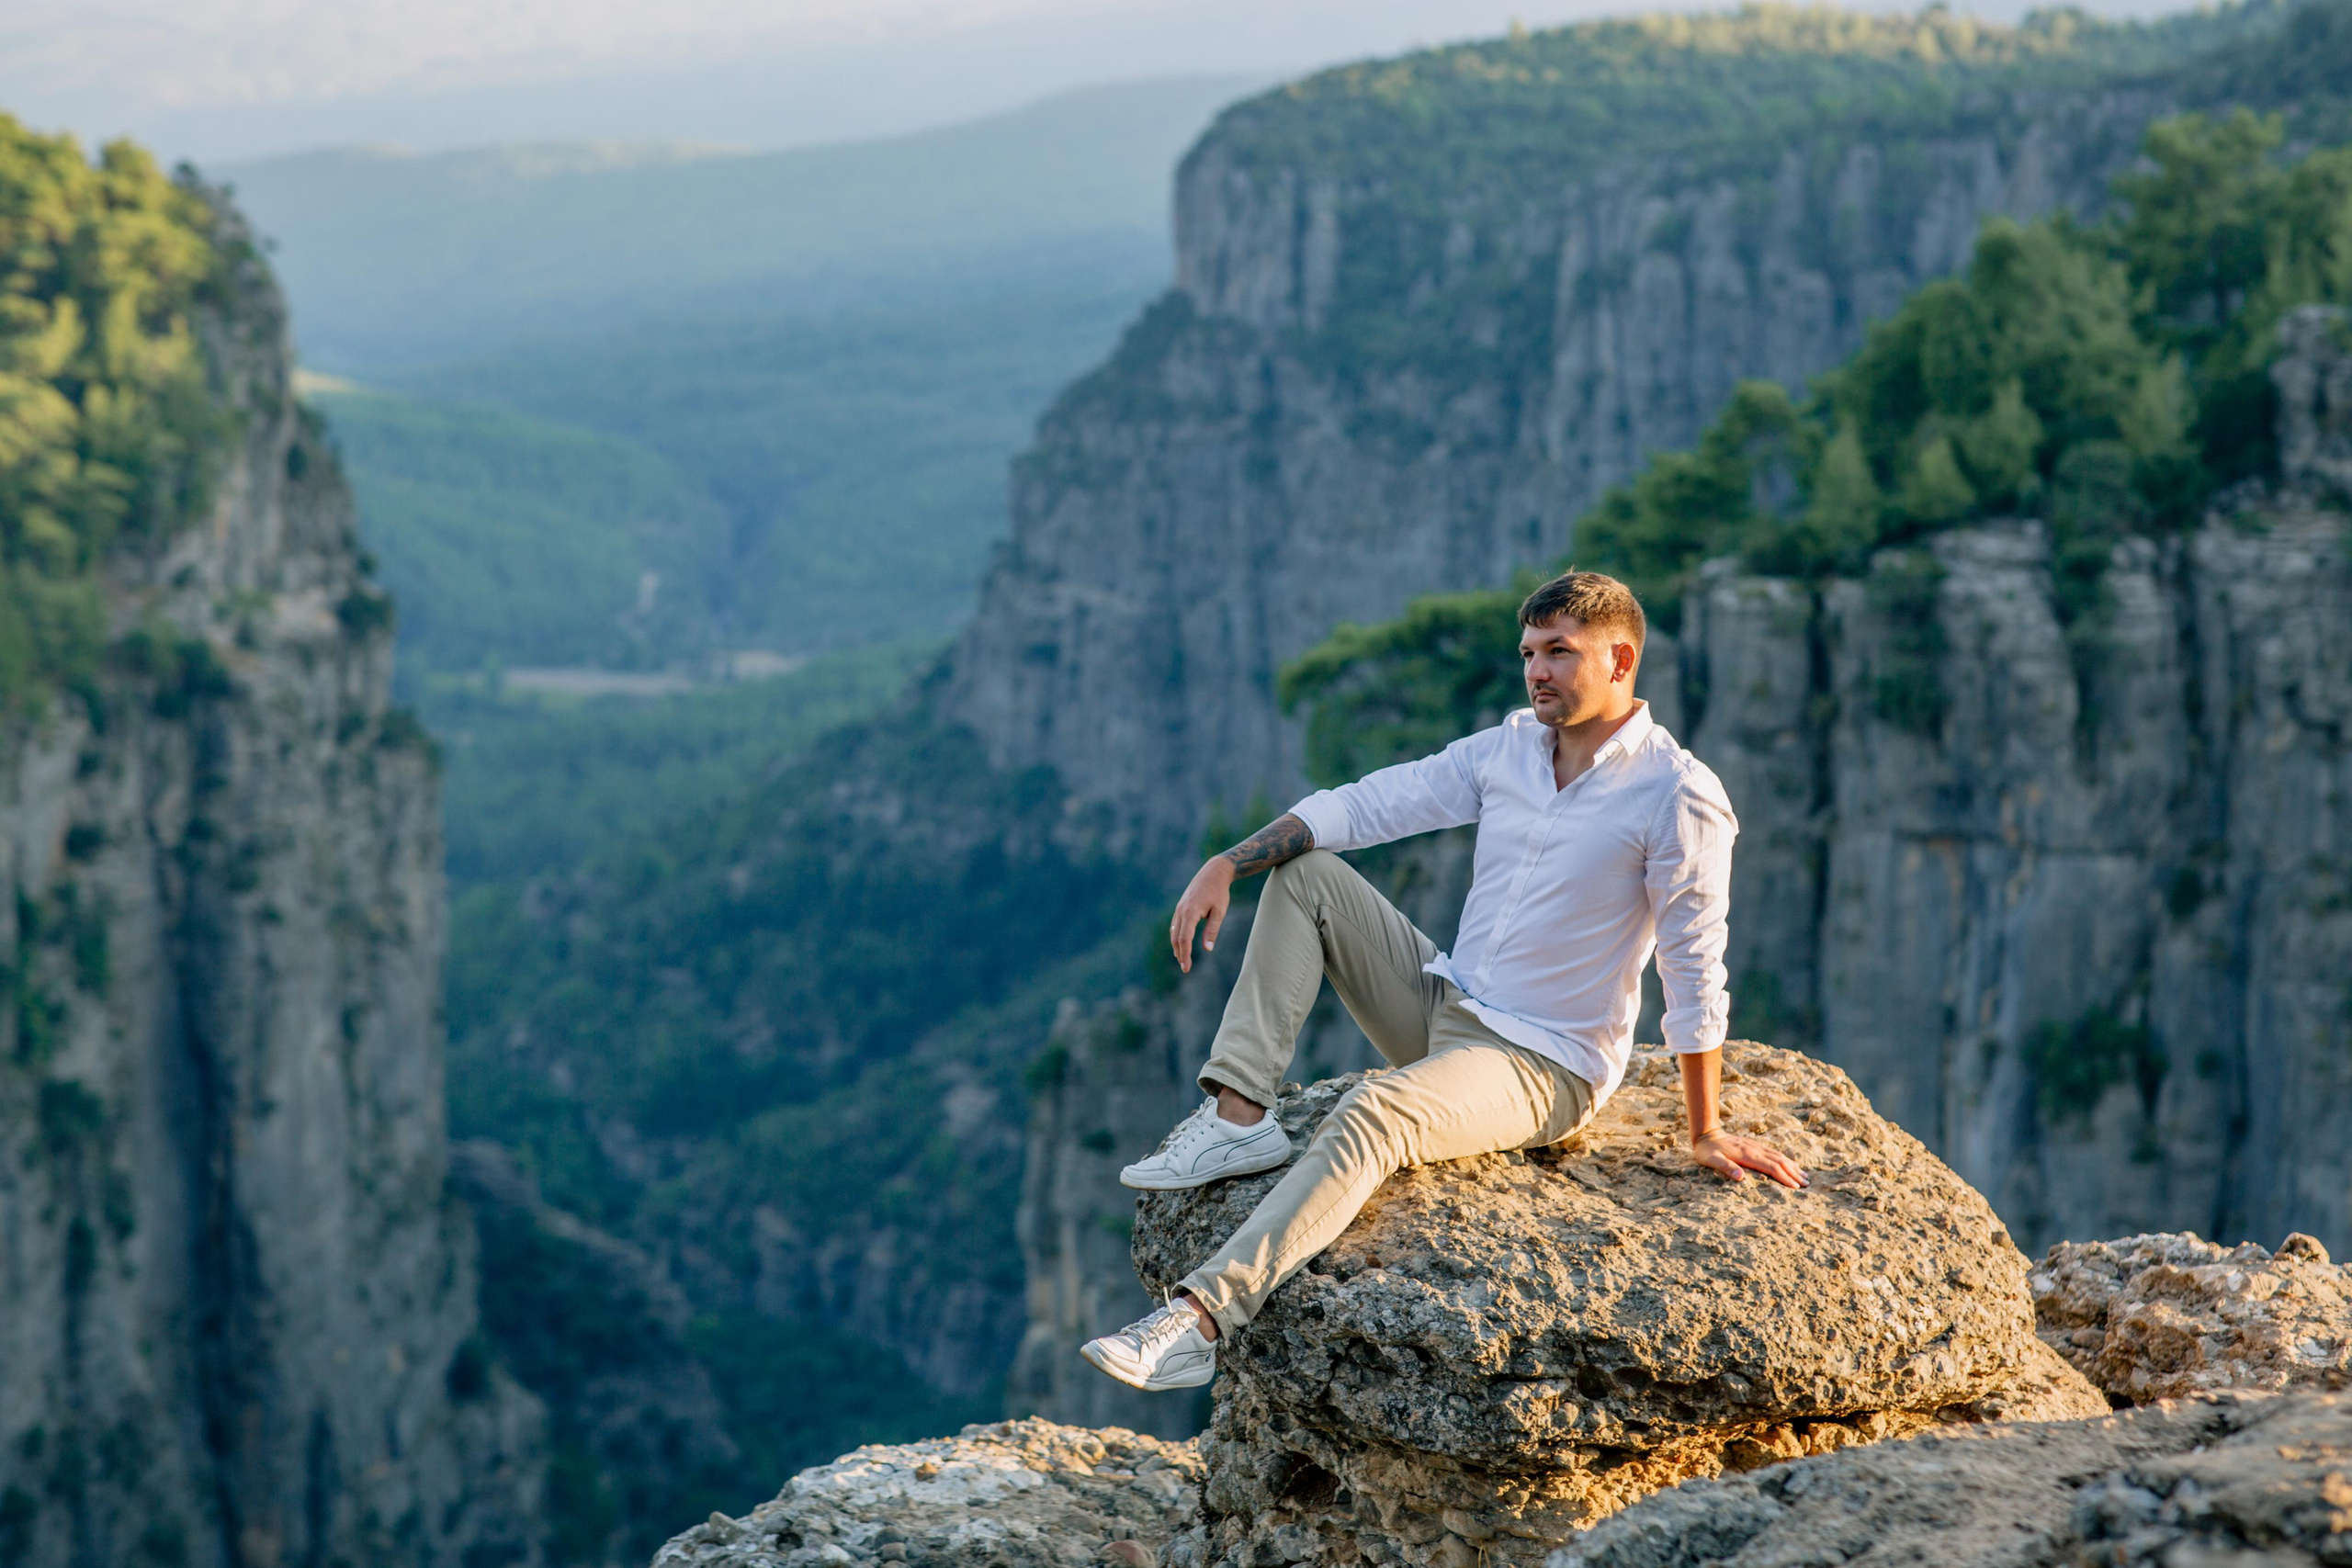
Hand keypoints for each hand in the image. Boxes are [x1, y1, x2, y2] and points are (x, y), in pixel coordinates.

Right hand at [1170, 857, 1236, 973]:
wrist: (1213, 872)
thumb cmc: (1219, 892)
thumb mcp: (1219, 912)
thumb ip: (1212, 931)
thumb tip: (1207, 949)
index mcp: (1190, 912)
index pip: (1184, 939)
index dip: (1185, 955)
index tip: (1187, 967)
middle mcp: (1181, 911)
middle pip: (1176, 937)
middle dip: (1180, 954)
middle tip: (1185, 968)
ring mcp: (1179, 908)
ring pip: (1174, 931)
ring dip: (1176, 946)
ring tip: (1182, 959)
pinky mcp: (1181, 906)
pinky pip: (1175, 925)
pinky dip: (1176, 936)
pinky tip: (1180, 943)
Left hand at [1692, 1129, 1807, 1188]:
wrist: (1706, 1134)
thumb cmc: (1707, 1151)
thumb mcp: (1711, 1160)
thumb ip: (1725, 1167)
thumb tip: (1740, 1177)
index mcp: (1747, 1155)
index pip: (1771, 1167)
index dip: (1784, 1177)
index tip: (1796, 1187)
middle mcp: (1755, 1150)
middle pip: (1779, 1161)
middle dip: (1794, 1173)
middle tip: (1807, 1184)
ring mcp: (1756, 1147)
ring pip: (1779, 1156)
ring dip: (1792, 1166)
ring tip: (1805, 1175)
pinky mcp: (1754, 1146)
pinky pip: (1773, 1153)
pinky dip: (1785, 1159)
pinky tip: (1791, 1164)